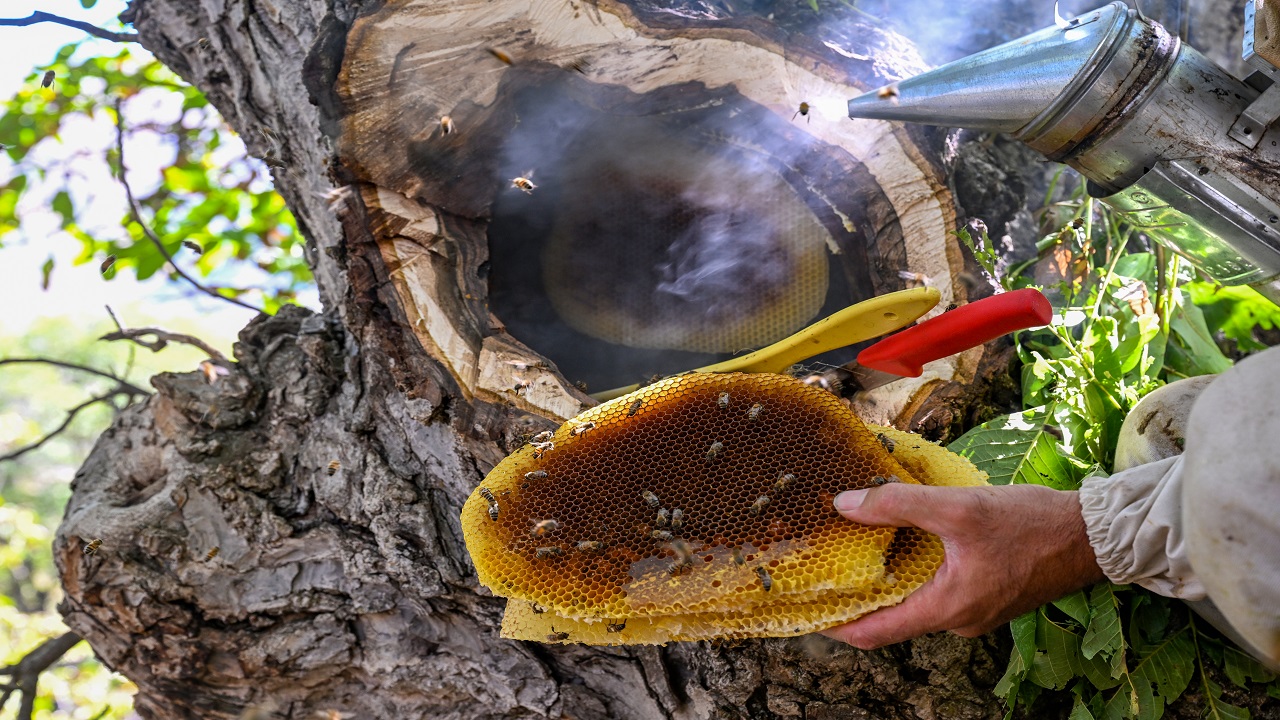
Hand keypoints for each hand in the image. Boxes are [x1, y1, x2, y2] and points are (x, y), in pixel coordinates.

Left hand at [820, 483, 1104, 648]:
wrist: (1094, 534)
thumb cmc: (1032, 524)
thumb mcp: (958, 508)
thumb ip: (897, 505)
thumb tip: (844, 505)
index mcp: (948, 609)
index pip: (875, 633)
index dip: (835, 624)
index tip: (805, 609)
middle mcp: (958, 620)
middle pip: (892, 617)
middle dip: (858, 594)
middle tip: (824, 566)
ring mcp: (975, 611)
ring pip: (916, 601)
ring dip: (888, 579)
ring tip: (855, 547)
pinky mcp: (987, 596)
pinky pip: (939, 590)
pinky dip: (915, 571)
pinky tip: (903, 540)